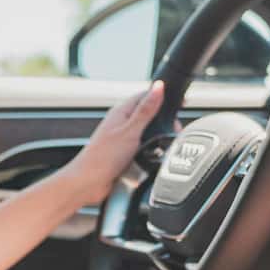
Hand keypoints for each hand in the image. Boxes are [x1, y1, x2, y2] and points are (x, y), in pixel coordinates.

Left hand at [68, 81, 167, 206]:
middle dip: (164, 122)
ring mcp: (124, 138)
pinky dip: (151, 151)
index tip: (180, 104)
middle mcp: (122, 122)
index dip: (164, 97)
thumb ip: (146, 109)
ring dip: (157, 137)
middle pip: (150, 114)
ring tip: (163, 145)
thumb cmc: (103, 157)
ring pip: (149, 132)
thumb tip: (159, 87)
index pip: (147, 95)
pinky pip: (144, 147)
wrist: (88, 183)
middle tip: (173, 131)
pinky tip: (154, 156)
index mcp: (121, 111)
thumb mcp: (130, 130)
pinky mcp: (125, 152)